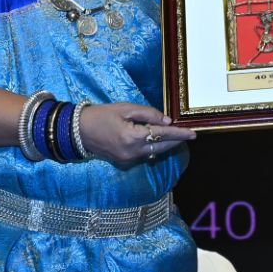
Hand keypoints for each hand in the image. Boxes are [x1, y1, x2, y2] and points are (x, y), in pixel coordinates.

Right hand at [80, 102, 196, 167]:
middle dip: (176, 140)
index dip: (179, 133)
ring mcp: (128, 160)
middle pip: (162, 147)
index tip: (194, 133)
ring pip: (154, 152)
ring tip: (173, 134)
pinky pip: (144, 155)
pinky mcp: (124, 163)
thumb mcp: (125, 108)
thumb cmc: (101, 115)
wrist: (78, 131)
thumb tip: (167, 121)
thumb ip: (148, 114)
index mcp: (132, 137)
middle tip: (188, 133)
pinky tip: (154, 139)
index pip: (162, 135)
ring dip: (164, 144)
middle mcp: (132, 152)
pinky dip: (151, 147)